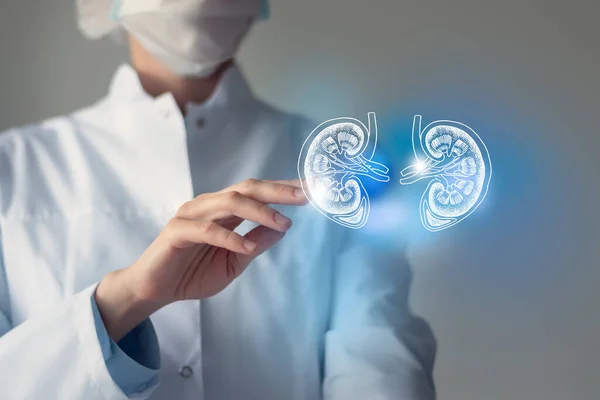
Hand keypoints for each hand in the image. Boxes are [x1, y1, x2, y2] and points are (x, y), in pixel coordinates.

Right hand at [95, 179, 306, 340]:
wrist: (155, 289)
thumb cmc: (193, 273)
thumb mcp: (235, 262)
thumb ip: (256, 244)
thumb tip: (283, 229)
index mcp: (224, 210)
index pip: (258, 192)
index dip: (285, 189)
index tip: (313, 189)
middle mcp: (209, 205)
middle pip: (247, 188)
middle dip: (278, 190)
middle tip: (305, 196)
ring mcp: (192, 215)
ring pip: (229, 202)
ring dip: (259, 211)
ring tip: (283, 223)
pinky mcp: (177, 231)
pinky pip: (207, 229)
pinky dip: (229, 237)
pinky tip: (246, 247)